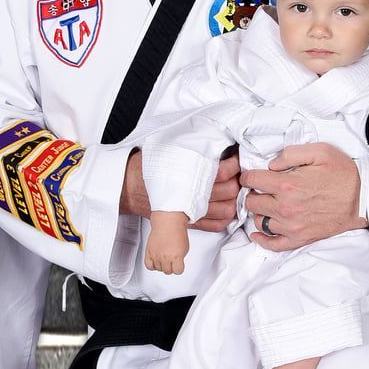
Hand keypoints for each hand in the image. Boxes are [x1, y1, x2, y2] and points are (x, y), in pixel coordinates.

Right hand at [120, 151, 237, 230]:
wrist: (132, 186)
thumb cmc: (150, 167)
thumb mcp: (171, 150)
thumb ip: (195, 148)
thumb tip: (219, 144)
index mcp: (190, 176)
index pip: (223, 172)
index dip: (234, 164)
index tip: (235, 157)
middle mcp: (193, 196)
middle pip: (230, 191)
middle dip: (236, 180)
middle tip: (235, 171)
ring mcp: (194, 212)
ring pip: (228, 209)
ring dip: (234, 199)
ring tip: (232, 187)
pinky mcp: (191, 222)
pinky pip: (217, 225)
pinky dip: (225, 218)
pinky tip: (225, 206)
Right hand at [145, 211, 190, 274]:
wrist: (167, 222)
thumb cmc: (177, 231)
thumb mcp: (185, 247)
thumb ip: (181, 257)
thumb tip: (177, 262)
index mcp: (176, 257)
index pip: (178, 271)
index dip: (179, 268)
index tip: (179, 265)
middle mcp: (165, 257)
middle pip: (168, 271)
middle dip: (171, 266)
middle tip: (171, 261)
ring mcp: (156, 255)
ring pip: (158, 269)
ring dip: (162, 265)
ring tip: (164, 258)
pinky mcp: (149, 252)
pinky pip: (148, 266)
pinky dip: (152, 266)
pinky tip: (156, 262)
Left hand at [242, 143, 360, 250]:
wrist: (363, 199)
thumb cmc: (343, 174)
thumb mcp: (319, 151)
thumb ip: (290, 153)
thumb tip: (271, 164)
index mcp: (287, 184)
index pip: (252, 180)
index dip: (249, 175)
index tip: (252, 175)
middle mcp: (286, 207)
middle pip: (252, 201)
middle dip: (253, 192)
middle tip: (260, 188)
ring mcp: (292, 226)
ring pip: (259, 221)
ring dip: (259, 212)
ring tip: (266, 204)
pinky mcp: (300, 238)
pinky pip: (272, 244)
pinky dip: (262, 239)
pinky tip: (258, 233)